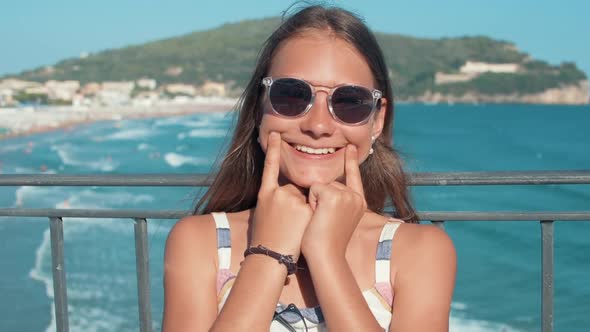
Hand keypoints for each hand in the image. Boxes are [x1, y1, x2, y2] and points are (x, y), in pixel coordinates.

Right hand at [251, 132, 312, 259]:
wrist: (271, 257)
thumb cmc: (268, 239)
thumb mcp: (266, 214)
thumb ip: (279, 199)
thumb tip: (294, 193)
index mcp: (265, 194)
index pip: (270, 166)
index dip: (273, 149)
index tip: (276, 134)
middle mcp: (277, 193)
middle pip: (297, 188)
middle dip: (299, 202)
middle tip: (288, 223)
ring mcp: (292, 200)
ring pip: (309, 197)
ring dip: (309, 210)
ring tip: (295, 229)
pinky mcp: (306, 208)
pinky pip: (318, 205)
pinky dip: (316, 215)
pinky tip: (306, 228)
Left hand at [301, 144, 366, 257]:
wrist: (326, 256)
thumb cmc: (326, 243)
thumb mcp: (337, 219)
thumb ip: (337, 202)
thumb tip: (324, 188)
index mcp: (358, 202)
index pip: (353, 177)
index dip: (351, 161)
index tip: (350, 146)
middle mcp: (355, 197)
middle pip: (329, 182)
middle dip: (320, 197)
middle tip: (324, 220)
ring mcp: (346, 195)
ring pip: (321, 185)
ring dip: (315, 200)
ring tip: (320, 219)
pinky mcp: (334, 195)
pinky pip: (314, 188)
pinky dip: (311, 201)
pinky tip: (317, 216)